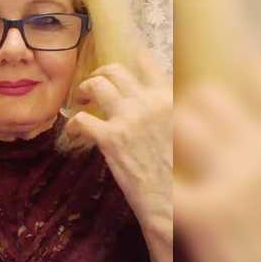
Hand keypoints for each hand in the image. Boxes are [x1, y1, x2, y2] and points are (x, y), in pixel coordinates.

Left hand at [65, 50, 172, 225]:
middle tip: (94, 84)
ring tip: (81, 99)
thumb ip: (170, 113)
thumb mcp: (186, 133)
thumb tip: (156, 102)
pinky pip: (82, 119)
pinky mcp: (110, 139)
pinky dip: (74, 123)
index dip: (133, 58)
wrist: (172, 202)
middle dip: (100, 73)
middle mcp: (149, 103)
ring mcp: (128, 119)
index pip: (148, 64)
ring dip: (85, 89)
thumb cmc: (181, 174)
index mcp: (170, 99)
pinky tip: (75, 131)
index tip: (125, 61)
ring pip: (97, 85)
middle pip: (115, 70)